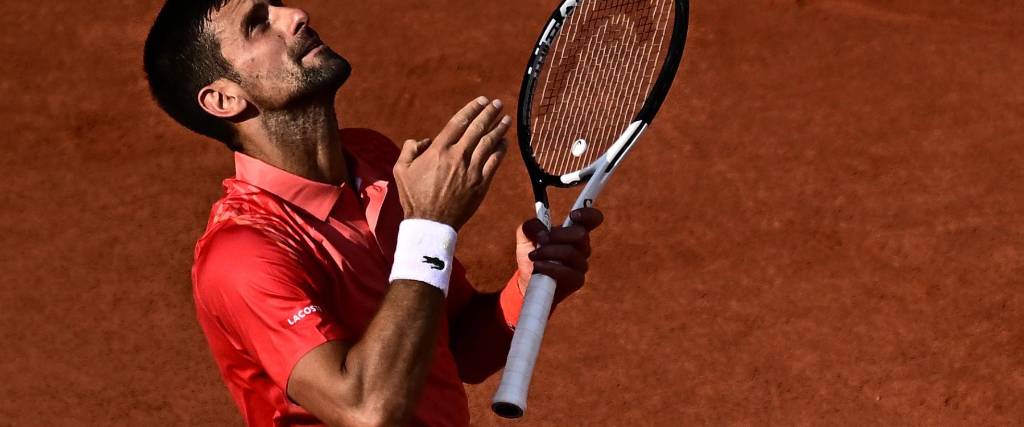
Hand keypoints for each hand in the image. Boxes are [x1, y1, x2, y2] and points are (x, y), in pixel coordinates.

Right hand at [393, 97, 510, 230]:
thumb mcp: (401, 170)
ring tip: (506, 119)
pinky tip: (505, 142)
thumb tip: (422, 140)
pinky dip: (501, 150)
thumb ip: (409, 149)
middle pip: (477, 128)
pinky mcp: (481, 183)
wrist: (430, 223)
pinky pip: (494, 162)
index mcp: (438, 150)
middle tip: (497, 104)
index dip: (472, 109)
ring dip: (499, 128)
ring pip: (489, 143)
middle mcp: (457, 156)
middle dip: (489, 113)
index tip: (482, 101)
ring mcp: (471, 170)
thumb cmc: (413, 197)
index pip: (459, 122)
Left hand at [514, 207, 604, 302]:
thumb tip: (542, 232)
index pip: (593, 219)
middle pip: (581, 234)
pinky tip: (537, 266)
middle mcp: (582, 247)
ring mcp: (581, 264)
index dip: (588, 214)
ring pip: (570, 253)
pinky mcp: (576, 280)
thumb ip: (532, 226)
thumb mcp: (526, 235)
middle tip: (542, 239)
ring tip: (533, 255)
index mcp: (574, 231)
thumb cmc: (532, 254)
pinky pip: (566, 272)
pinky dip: (548, 267)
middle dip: (558, 235)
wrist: (527, 280)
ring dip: (548, 252)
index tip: (572, 215)